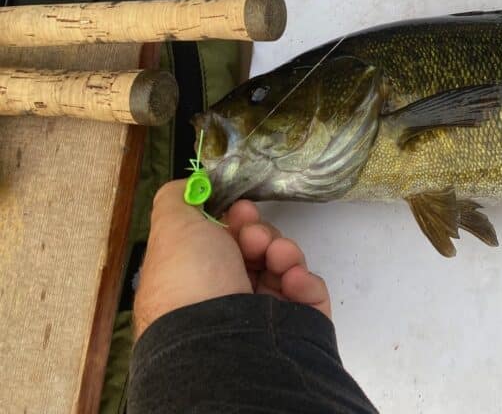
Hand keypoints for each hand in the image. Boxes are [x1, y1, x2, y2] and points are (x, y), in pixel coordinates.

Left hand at [134, 180, 330, 338]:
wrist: (222, 339)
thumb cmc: (191, 279)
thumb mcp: (171, 226)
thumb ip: (176, 199)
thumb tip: (188, 186)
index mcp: (195, 280)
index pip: (222, 242)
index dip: (233, 220)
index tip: (240, 208)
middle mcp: (226, 297)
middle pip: (255, 249)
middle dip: (259, 233)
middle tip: (253, 237)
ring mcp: (263, 314)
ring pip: (283, 265)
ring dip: (283, 251)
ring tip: (278, 258)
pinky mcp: (297, 324)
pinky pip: (307, 290)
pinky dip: (303, 280)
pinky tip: (292, 280)